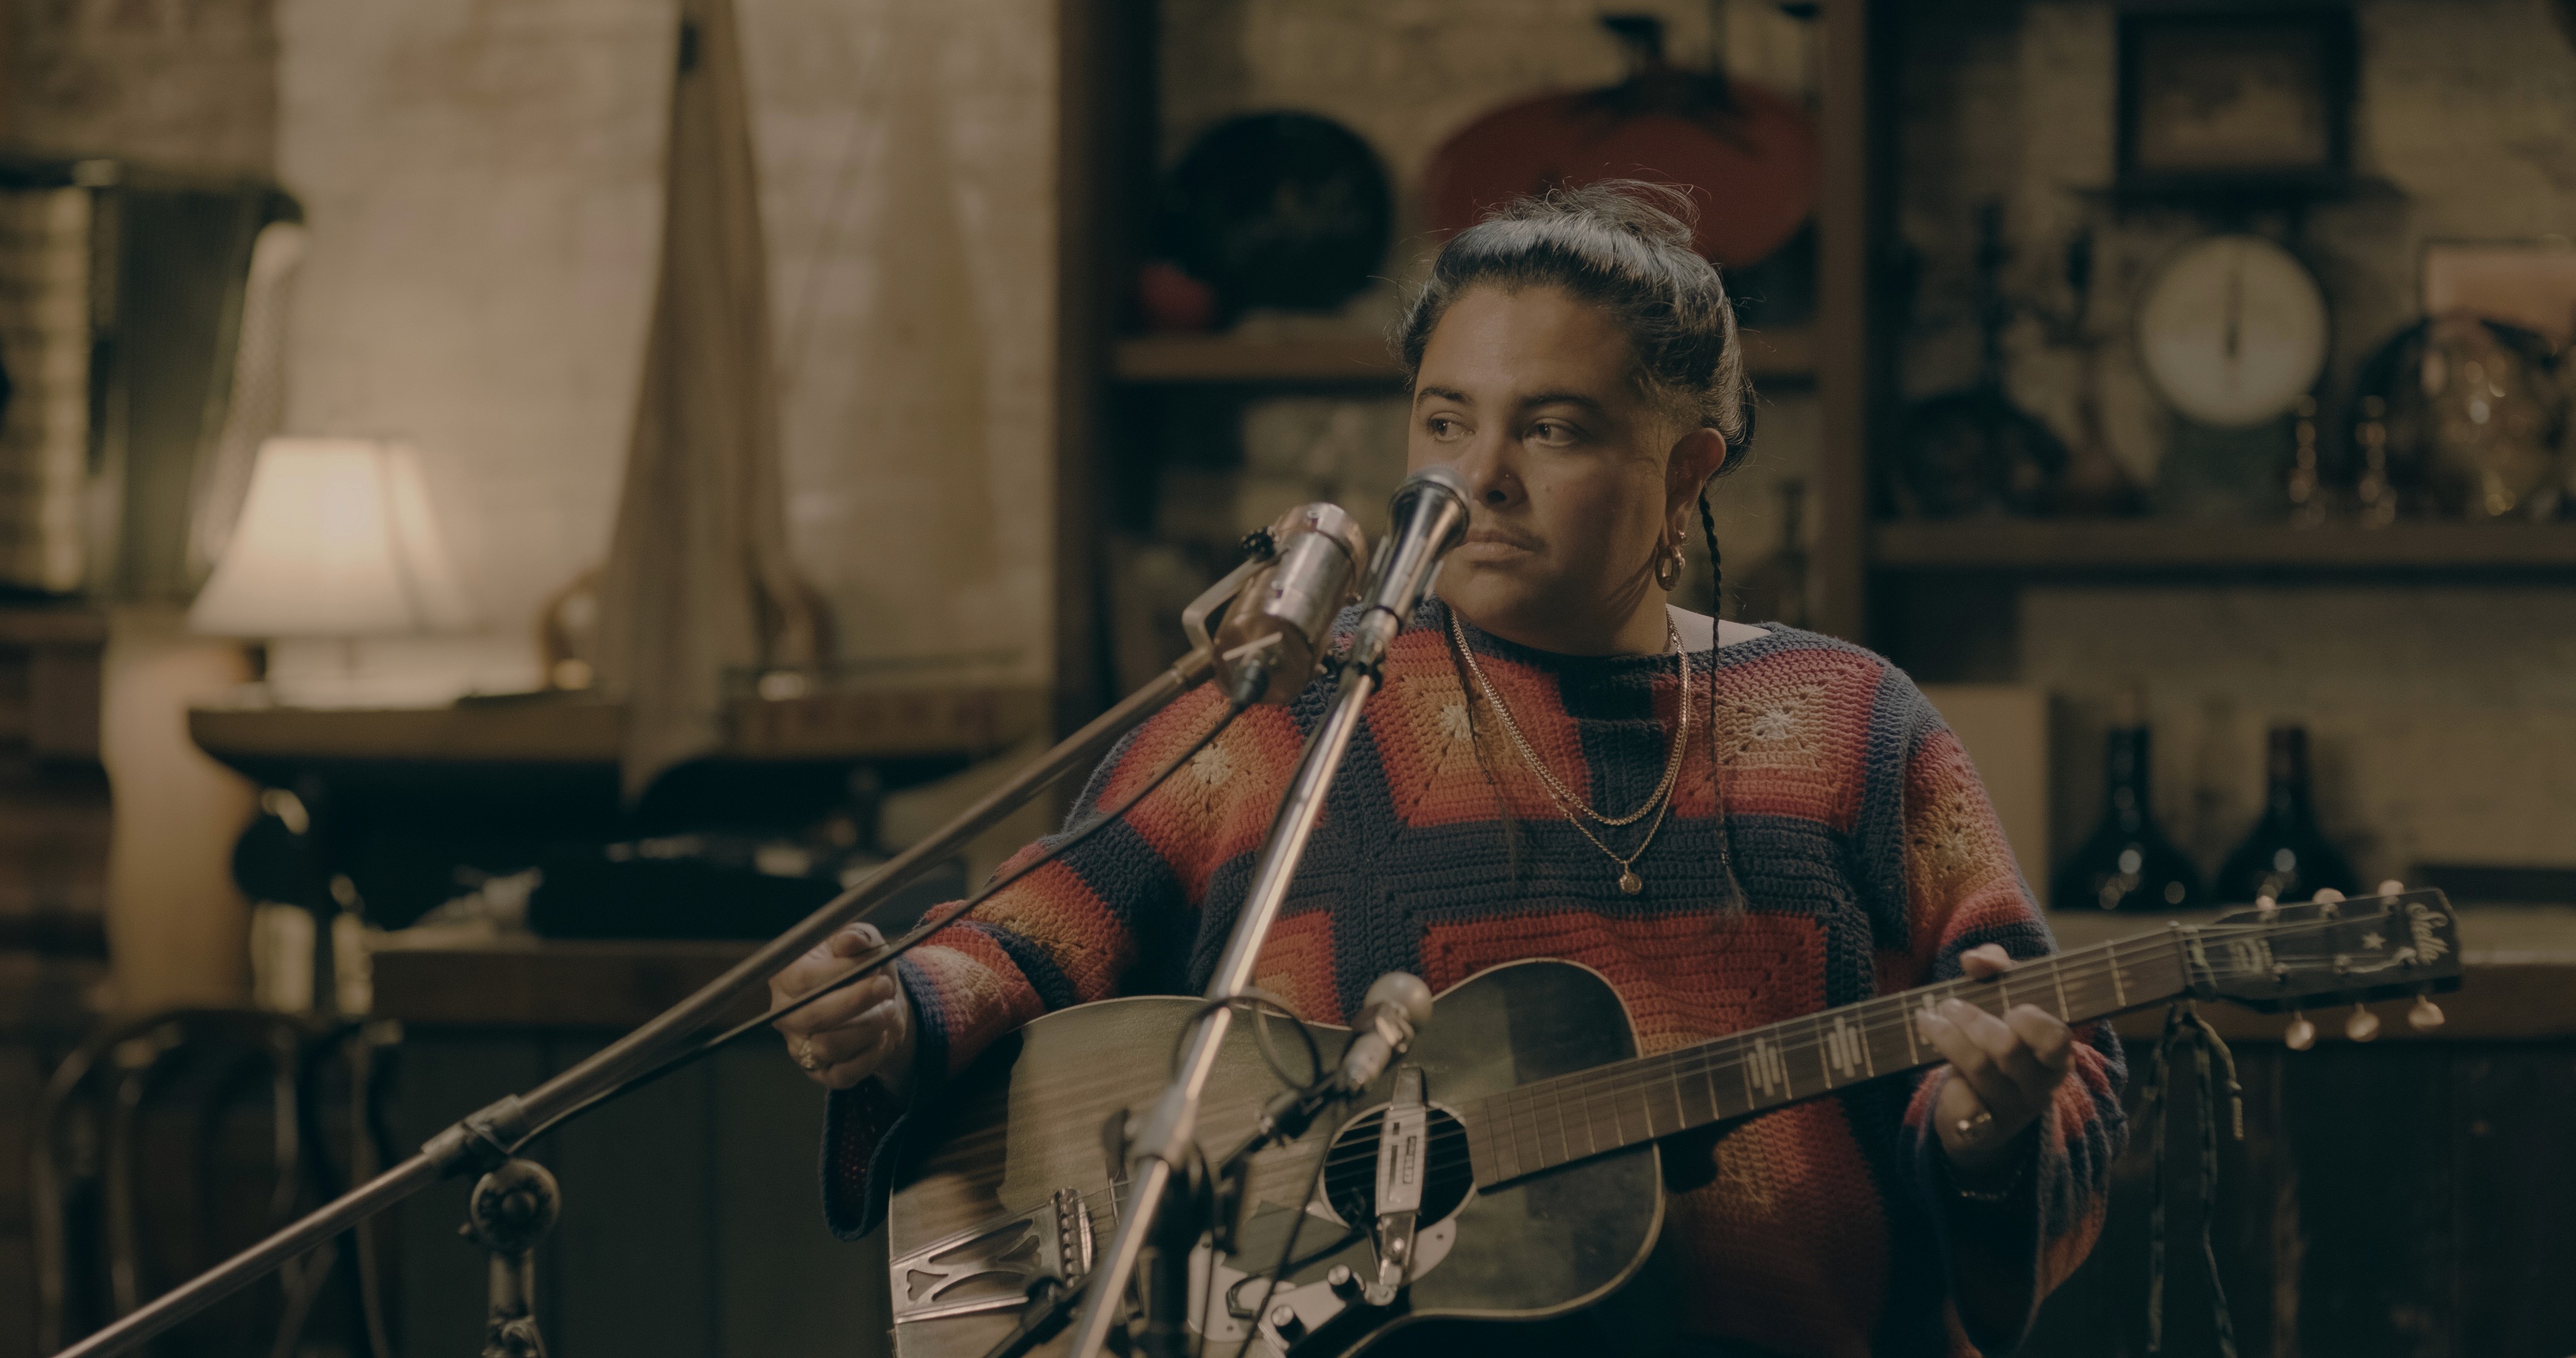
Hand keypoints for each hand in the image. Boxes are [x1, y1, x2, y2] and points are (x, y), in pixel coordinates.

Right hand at [770, 922, 916, 1095]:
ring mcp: (799, 1046)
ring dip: (868, 1028)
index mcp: (786, 976)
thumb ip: (857, 938)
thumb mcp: (864, 942)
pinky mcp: (820, 1072)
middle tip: (886, 987)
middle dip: (856, 1001)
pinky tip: (883, 1037)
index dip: (841, 972)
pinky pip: (843, 1074)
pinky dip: (871, 1056)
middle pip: (813, 1015)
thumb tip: (851, 941)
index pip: (804, 979)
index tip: (872, 965)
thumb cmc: (864, 968)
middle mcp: (786, 1014)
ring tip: (888, 1011)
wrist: (880, 1002)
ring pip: (828, 1046)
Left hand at [1914, 943, 2074, 1177]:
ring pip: (1978, 1068)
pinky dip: (1945, 1078)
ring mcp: (2011, 1110)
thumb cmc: (1998, 1040)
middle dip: (1972, 1019)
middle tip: (1948, 1004)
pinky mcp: (1983, 1129)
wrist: (1982, 1108)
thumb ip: (1996, 970)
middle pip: (2007, 1049)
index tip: (2010, 1007)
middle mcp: (2039, 1086)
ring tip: (1926, 1018)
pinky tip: (1931, 1057)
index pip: (2056, 1039)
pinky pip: (1962, 1101)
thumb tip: (1974, 960)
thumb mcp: (2004, 1000)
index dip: (2032, 1020)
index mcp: (2055, 1055)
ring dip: (1945, 1037)